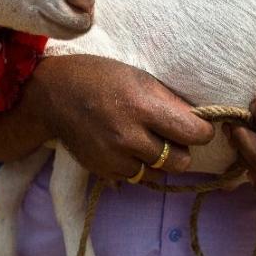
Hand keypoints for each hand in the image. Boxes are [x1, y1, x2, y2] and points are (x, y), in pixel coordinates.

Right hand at [31, 55, 213, 181]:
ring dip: (159, 160)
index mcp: (143, 106)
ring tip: (146, 140)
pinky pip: (137, 178)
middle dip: (181, 148)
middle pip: (181, 161)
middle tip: (169, 134)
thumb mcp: (139, 77)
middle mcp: (130, 136)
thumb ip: (170, 101)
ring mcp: (116, 157)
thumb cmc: (100, 78)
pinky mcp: (104, 171)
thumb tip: (200, 120)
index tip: (197, 126)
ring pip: (160, 173)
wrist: (53, 95)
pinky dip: (138, 166)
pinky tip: (127, 148)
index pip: (196, 134)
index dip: (201, 130)